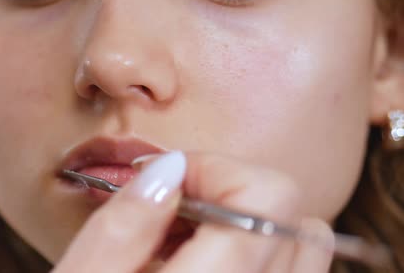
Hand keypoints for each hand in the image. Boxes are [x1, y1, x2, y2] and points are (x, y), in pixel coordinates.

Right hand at [53, 151, 334, 272]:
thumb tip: (170, 166)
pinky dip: (252, 259)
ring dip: (248, 227)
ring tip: (184, 245)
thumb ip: (125, 223)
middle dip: (232, 194)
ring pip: (303, 252)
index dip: (215, 168)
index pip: (268, 195)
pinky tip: (197, 271)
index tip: (168, 182)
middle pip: (297, 220)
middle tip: (174, 212)